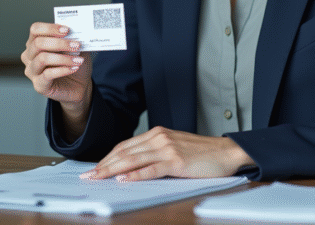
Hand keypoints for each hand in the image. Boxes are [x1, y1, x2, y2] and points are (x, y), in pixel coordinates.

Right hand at [21, 22, 91, 110]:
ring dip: (63, 58)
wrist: (79, 85)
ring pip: (42, 59)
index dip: (50, 28)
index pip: (35, 30)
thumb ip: (73, 38)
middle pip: (38, 43)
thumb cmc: (73, 62)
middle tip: (76, 45)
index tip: (67, 30)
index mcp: (35, 42)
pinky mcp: (39, 85)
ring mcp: (32, 71)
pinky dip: (63, 70)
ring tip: (79, 59)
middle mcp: (29, 56)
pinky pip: (47, 74)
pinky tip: (74, 68)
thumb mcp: (75, 47)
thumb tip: (76, 30)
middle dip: (59, 43)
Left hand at [80, 126, 253, 180]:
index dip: (107, 157)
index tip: (94, 168)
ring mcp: (167, 149)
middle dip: (104, 165)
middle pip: (125, 152)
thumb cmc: (202, 153)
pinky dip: (135, 175)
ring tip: (98, 178)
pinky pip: (151, 169)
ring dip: (112, 170)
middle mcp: (159, 138)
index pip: (125, 145)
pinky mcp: (176, 162)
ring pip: (133, 160)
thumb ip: (155, 153)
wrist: (226, 151)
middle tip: (88, 176)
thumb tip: (133, 168)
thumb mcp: (174, 147)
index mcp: (157, 134)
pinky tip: (124, 180)